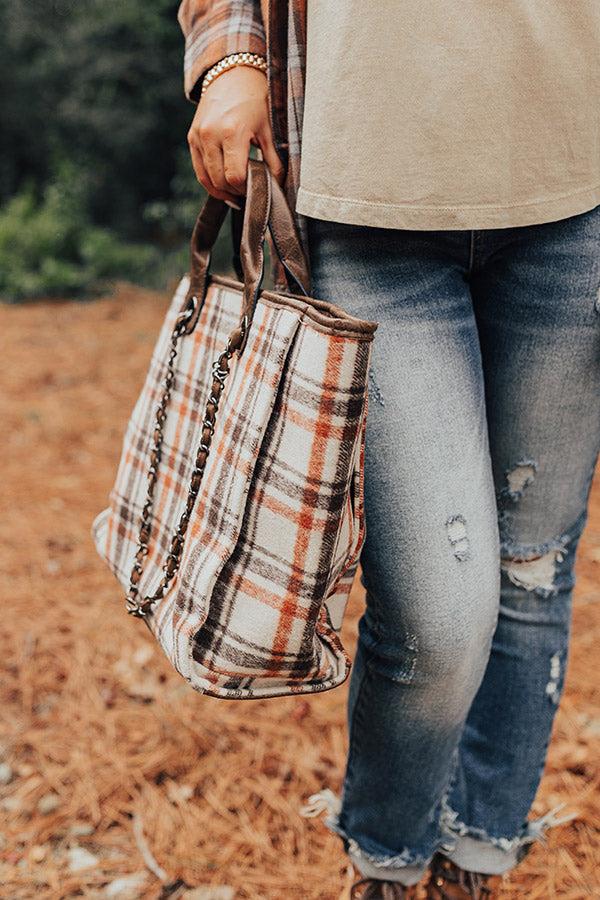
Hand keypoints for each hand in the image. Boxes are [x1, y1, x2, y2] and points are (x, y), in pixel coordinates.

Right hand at [187, 65, 284, 203]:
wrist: (232, 74)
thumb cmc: (255, 100)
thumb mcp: (269, 129)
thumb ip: (274, 160)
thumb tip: (279, 186)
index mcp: (232, 131)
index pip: (235, 176)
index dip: (246, 188)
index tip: (256, 188)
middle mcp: (210, 134)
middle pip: (219, 180)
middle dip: (235, 191)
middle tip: (249, 193)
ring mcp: (198, 136)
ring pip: (206, 178)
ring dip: (222, 191)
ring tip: (237, 194)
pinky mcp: (192, 137)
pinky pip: (198, 169)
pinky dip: (210, 181)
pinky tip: (224, 186)